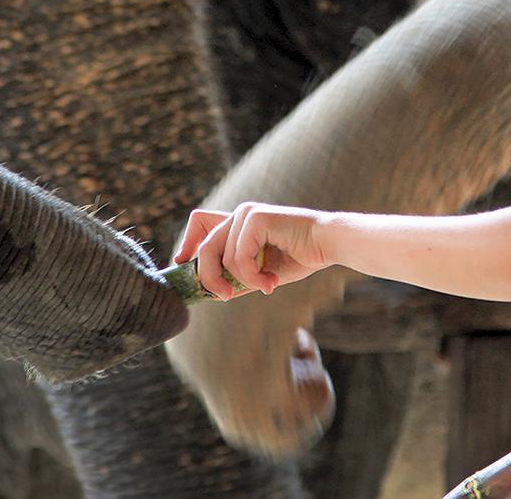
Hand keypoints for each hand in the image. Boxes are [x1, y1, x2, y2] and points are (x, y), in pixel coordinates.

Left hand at [173, 203, 329, 299]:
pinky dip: (253, 276)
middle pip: (203, 246)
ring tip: (266, 284)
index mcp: (239, 223)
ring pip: (221, 257)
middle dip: (207, 277)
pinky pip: (239, 257)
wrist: (328, 244)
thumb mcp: (260, 272)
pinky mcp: (256, 218)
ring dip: (242, 280)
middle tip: (223, 297)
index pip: (200, 222)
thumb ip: (236, 277)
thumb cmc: (300, 256)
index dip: (186, 242)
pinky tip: (271, 280)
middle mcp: (240, 214)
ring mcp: (247, 213)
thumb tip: (209, 294)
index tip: (181, 263)